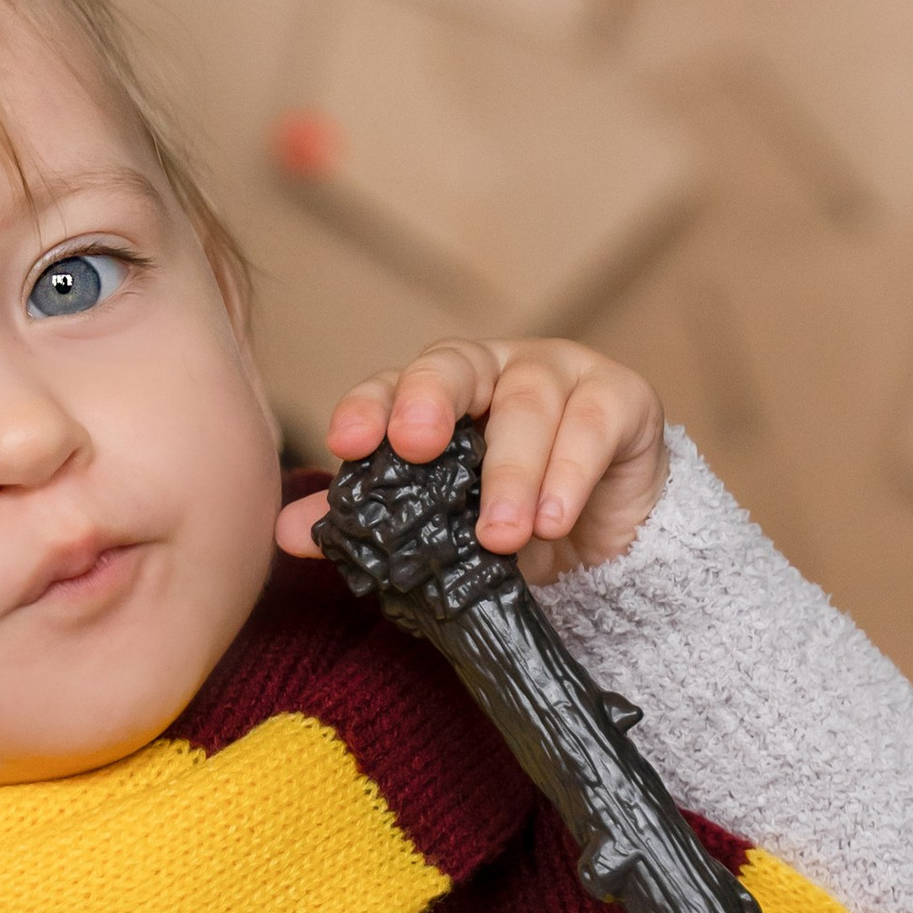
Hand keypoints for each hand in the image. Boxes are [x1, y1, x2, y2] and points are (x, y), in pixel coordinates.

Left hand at [272, 340, 668, 583]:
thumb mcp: (443, 533)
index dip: (368, 406)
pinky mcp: (622, 398)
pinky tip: (553, 521)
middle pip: (456, 363)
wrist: (609, 549)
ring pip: (528, 404)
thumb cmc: (517, 525)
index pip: (394, 385)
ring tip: (501, 536)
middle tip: (414, 445)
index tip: (345, 442)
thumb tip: (290, 534)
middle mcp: (495, 371)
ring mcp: (562, 375)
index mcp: (442, 395)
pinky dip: (570, 475)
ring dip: (511, 472)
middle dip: (429, 399)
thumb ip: (373, 526)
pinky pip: (593, 425)